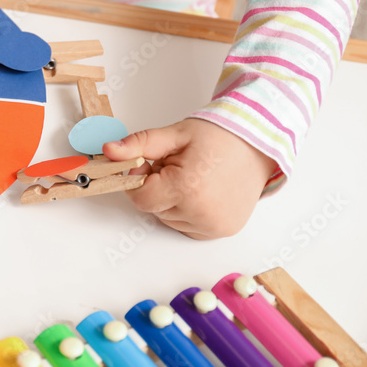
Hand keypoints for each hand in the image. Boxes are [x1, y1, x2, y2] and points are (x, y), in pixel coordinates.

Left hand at [102, 118, 276, 238]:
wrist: (258, 144)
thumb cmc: (217, 137)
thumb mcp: (173, 135)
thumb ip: (137, 145)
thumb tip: (108, 151)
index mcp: (186, 188)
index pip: (140, 198)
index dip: (141, 180)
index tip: (152, 164)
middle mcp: (201, 213)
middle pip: (154, 208)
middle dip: (158, 187)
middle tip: (178, 166)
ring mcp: (214, 226)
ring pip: (169, 219)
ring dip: (172, 201)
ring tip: (194, 177)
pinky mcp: (223, 231)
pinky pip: (187, 227)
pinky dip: (187, 211)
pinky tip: (203, 192)